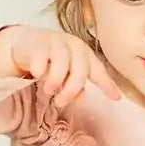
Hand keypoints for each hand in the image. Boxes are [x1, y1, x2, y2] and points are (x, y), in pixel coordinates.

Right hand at [0, 25, 120, 105]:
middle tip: (61, 103)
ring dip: (56, 81)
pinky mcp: (38, 45)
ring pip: (62, 63)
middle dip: (71, 90)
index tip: (116, 98)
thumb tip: (80, 98)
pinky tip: (38, 75)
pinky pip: (41, 59)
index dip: (107, 84)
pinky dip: (40, 71)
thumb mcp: (68, 72)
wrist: (28, 42)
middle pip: (80, 70)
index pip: (98, 70)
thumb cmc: (53, 60)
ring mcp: (57, 44)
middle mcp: (74, 47)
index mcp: (85, 55)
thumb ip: (75, 85)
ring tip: (49, 91)